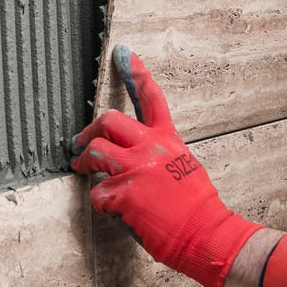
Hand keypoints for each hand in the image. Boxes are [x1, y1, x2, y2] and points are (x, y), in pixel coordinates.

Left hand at [71, 45, 262, 286]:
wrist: (206, 233)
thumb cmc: (196, 206)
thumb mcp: (184, 165)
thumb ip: (159, 153)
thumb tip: (136, 153)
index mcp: (167, 139)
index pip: (152, 98)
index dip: (136, 73)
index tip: (124, 53)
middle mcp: (151, 148)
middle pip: (109, 121)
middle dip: (89, 132)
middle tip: (80, 143)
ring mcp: (136, 169)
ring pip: (96, 152)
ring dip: (84, 162)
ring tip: (81, 169)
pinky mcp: (124, 194)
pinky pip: (97, 192)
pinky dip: (101, 202)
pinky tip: (113, 209)